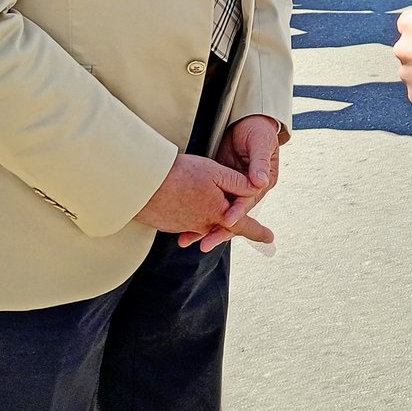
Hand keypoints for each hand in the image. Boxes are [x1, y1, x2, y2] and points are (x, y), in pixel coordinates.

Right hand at [132, 151, 260, 242]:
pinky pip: (187, 224)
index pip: (243, 225)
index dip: (258, 231)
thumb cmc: (180, 175)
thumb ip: (238, 182)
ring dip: (209, 219)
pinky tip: (188, 205)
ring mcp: (184, 226)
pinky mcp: (169, 224)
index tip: (270, 238)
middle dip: (230, 223)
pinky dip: (192, 217)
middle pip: (221, 225)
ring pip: (203, 224)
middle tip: (244, 226)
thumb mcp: (215, 172)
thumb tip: (257, 188)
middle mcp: (202, 224)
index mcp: (218, 213)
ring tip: (207, 208)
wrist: (141, 184)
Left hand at [181, 115, 281, 250]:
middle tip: (205, 243)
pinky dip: (198, 214)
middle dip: (219, 230)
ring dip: (205, 227)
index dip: (237, 212)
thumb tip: (260, 182)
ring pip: (219, 212)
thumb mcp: (260, 144)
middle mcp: (248, 190)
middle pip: (233, 214)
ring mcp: (233, 189)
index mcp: (262, 183)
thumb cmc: (257, 130)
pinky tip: (184, 225)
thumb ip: (259, 163)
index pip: (247, 202)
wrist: (248, 121)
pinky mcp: (220, 185)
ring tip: (188, 240)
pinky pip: (209, 203)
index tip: (226, 221)